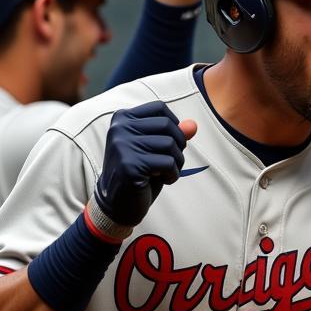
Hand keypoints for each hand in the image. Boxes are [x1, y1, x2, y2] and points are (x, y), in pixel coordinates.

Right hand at [94, 102, 197, 225]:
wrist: (116, 203)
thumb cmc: (139, 172)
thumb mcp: (156, 149)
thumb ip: (174, 134)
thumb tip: (193, 125)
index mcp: (122, 118)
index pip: (160, 108)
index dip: (174, 125)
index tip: (169, 144)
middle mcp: (120, 129)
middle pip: (167, 125)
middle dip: (178, 145)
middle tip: (171, 161)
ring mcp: (123, 146)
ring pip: (170, 144)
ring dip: (177, 162)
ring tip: (166, 172)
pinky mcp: (130, 166)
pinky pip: (168, 163)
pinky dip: (173, 175)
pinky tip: (162, 180)